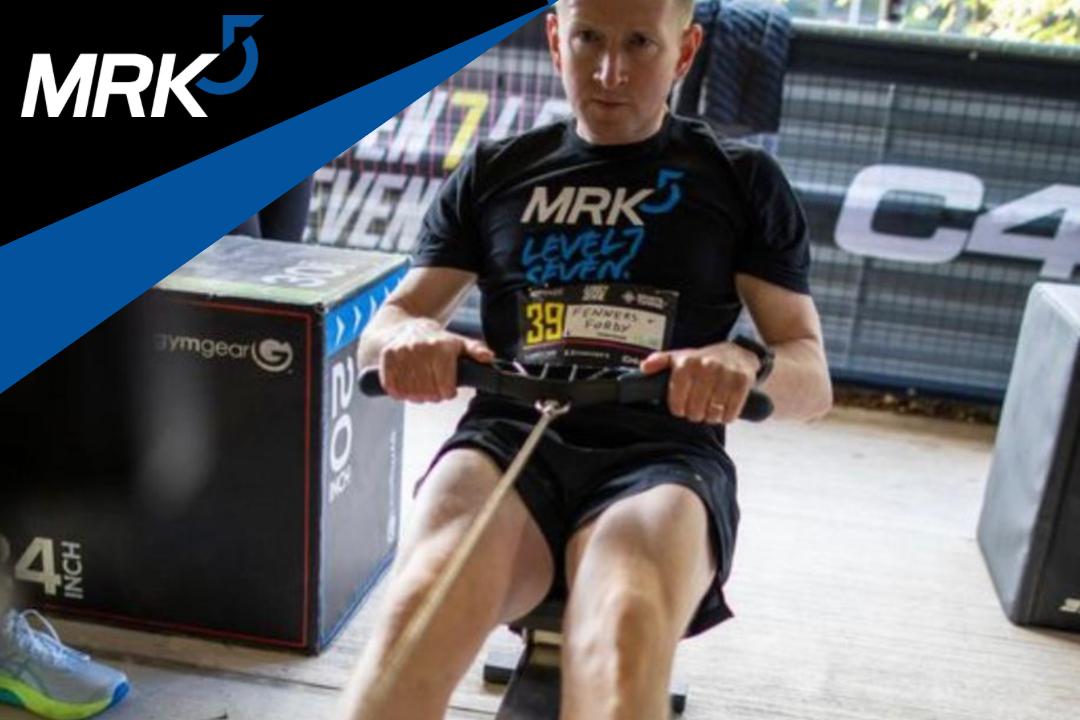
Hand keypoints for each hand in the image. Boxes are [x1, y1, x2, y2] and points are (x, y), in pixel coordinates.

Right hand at [379, 321, 493, 402]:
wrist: (405, 326)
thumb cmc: (434, 339)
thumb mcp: (459, 343)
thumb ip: (475, 351)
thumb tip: (488, 357)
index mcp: (442, 348)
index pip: (445, 389)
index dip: (447, 392)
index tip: (446, 388)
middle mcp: (422, 349)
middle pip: (428, 393)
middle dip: (432, 395)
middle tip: (432, 386)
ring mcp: (403, 352)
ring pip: (410, 393)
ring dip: (416, 395)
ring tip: (420, 385)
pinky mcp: (387, 358)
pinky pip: (392, 387)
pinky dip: (399, 391)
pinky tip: (406, 384)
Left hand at [639, 343, 760, 423]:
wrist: (736, 352)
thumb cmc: (704, 360)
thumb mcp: (679, 357)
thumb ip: (659, 361)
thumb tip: (644, 367)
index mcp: (687, 363)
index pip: (677, 400)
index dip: (678, 409)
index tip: (681, 409)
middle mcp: (706, 367)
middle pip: (695, 409)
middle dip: (694, 414)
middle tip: (697, 410)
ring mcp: (725, 374)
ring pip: (713, 413)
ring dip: (710, 417)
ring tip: (709, 410)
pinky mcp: (742, 382)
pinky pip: (730, 412)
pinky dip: (726, 417)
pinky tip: (723, 411)